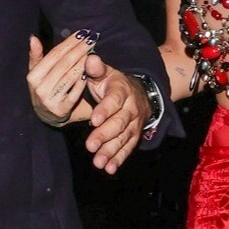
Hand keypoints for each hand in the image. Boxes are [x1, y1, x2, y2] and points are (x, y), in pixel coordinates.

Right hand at [28, 30, 96, 127]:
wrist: (49, 116)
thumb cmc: (46, 88)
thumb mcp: (37, 72)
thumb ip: (36, 56)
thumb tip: (33, 38)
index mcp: (33, 76)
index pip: (55, 54)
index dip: (69, 42)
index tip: (83, 33)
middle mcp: (39, 88)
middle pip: (64, 63)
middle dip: (79, 49)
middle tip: (92, 38)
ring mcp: (50, 100)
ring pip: (70, 76)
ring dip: (83, 61)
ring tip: (92, 50)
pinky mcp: (61, 110)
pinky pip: (75, 92)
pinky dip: (83, 80)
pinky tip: (90, 70)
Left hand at [83, 55, 151, 174]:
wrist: (138, 94)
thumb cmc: (113, 84)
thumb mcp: (106, 74)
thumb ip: (96, 69)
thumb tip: (90, 59)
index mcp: (122, 90)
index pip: (114, 100)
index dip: (105, 110)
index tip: (93, 120)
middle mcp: (131, 108)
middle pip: (119, 122)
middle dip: (105, 135)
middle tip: (90, 146)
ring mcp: (134, 123)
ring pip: (123, 138)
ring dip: (111, 151)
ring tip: (99, 162)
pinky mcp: (134, 136)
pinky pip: (128, 148)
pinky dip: (119, 159)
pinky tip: (110, 169)